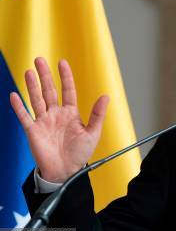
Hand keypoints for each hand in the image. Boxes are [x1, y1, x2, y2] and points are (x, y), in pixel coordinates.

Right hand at [9, 57, 108, 182]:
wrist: (66, 171)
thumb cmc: (80, 153)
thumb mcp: (93, 132)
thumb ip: (98, 114)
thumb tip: (106, 96)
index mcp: (70, 113)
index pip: (67, 90)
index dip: (65, 76)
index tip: (62, 62)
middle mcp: (55, 114)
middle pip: (49, 90)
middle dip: (45, 75)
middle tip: (39, 59)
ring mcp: (43, 121)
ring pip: (36, 99)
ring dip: (32, 86)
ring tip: (29, 71)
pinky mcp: (33, 131)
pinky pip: (24, 116)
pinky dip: (18, 106)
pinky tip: (14, 95)